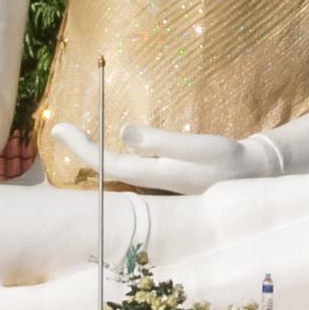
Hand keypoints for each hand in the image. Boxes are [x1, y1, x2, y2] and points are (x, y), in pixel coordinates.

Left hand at [47, 121, 269, 195]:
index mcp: (154, 174)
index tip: (58, 127)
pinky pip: (126, 167)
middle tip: (58, 128)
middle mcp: (149, 181)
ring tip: (74, 135)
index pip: (107, 163)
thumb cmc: (227, 160)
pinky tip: (107, 145)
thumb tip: (123, 132)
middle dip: (81, 148)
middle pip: (105, 168)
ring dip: (93, 153)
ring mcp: (154, 180)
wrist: (250, 177)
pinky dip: (110, 155)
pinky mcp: (161, 176)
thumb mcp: (198, 148)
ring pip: (114, 169)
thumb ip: (161, 142)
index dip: (82, 147)